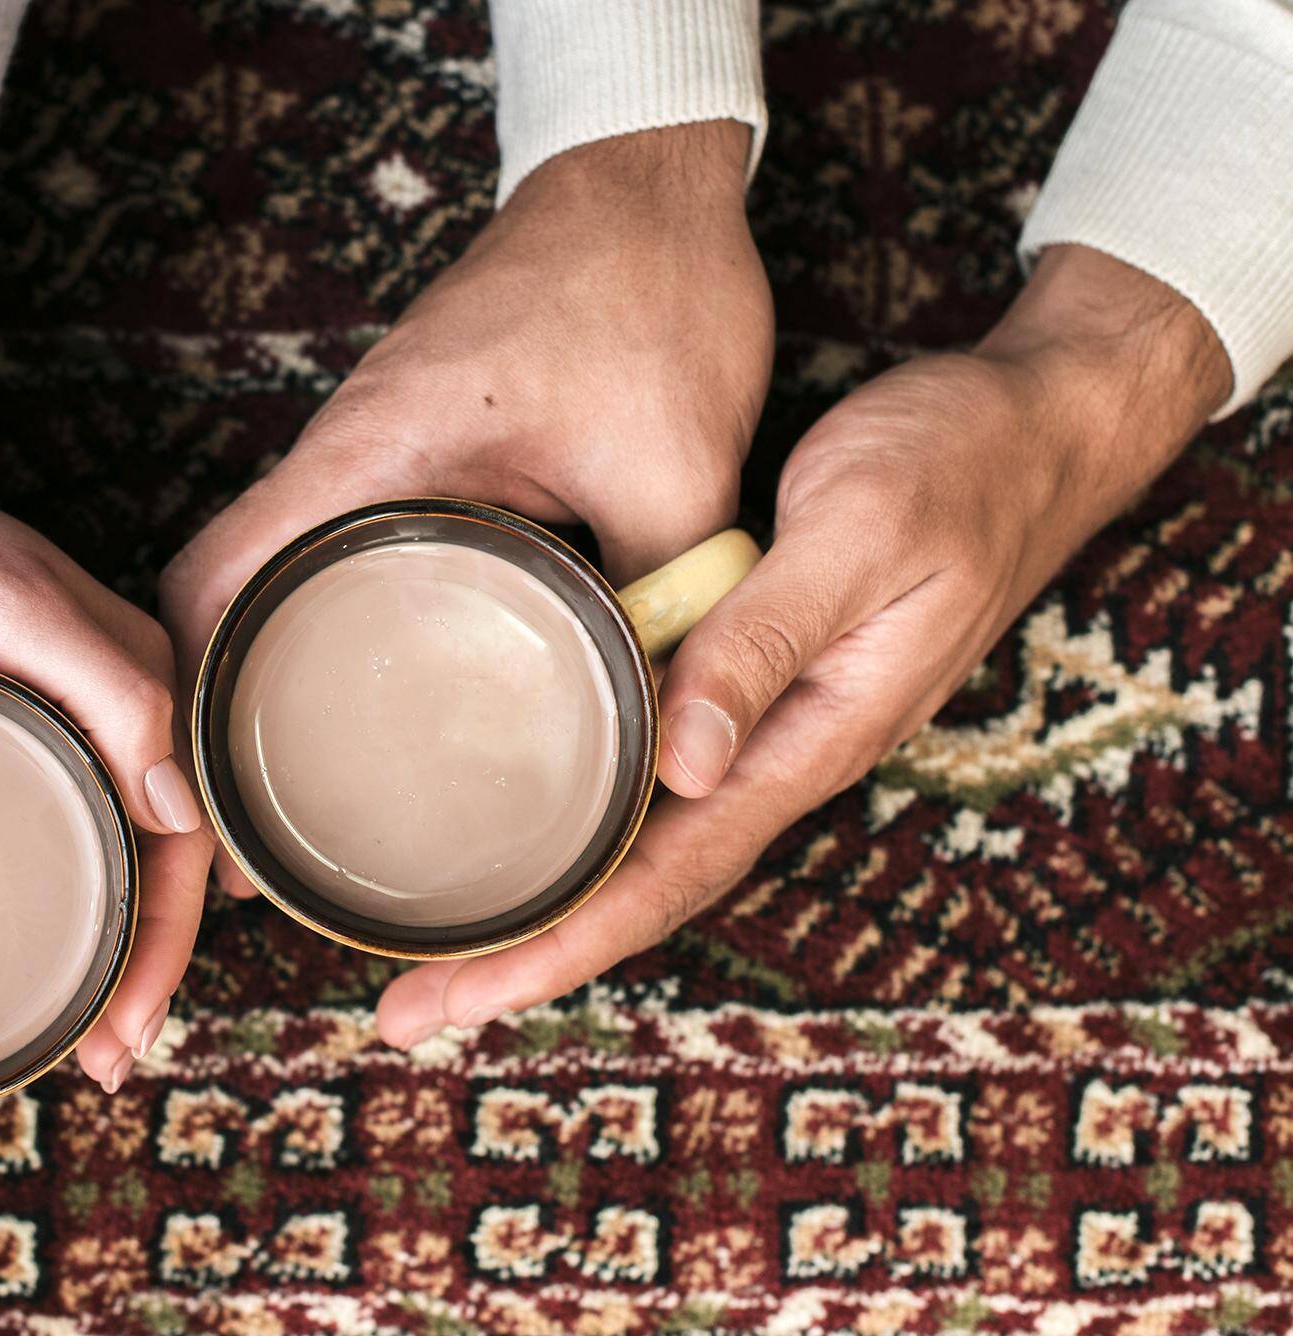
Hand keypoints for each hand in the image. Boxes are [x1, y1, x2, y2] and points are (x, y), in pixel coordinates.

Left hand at [0, 367, 210, 1091]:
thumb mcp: (15, 607)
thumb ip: (113, 692)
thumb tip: (182, 813)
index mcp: (141, 684)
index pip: (183, 842)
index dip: (165, 948)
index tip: (123, 1036)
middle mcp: (112, 712)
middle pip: (150, 865)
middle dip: (137, 972)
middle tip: (97, 1064)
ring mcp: (55, 723)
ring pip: (100, 860)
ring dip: (96, 954)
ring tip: (64, 1039)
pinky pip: (45, 836)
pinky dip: (46, 909)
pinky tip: (11, 957)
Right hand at [162, 121, 772, 895]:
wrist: (646, 178)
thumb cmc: (646, 292)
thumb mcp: (673, 466)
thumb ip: (663, 601)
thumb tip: (668, 727)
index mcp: (370, 456)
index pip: (213, 582)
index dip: (184, 696)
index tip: (201, 801)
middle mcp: (344, 455)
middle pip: (220, 595)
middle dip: (217, 714)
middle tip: (247, 838)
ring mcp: (370, 450)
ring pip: (275, 575)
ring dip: (267, 671)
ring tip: (299, 794)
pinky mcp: (409, 447)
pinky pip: (337, 550)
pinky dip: (328, 624)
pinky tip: (380, 696)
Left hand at [375, 245, 1230, 1044]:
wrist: (1033, 428)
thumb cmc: (952, 469)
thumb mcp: (856, 538)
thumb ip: (766, 643)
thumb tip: (681, 767)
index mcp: (810, 738)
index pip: (667, 877)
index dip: (559, 945)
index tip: (460, 999)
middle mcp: (784, 753)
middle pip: (641, 888)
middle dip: (525, 956)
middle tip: (404, 1010)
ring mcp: (771, 725)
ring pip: (645, 845)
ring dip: (546, 903)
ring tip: (438, 949)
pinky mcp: (756, 682)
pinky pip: (659, 781)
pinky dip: (586, 824)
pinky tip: (526, 827)